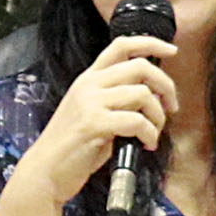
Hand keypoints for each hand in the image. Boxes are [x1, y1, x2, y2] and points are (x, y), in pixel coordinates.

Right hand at [15, 30, 177, 205]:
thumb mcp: (92, 113)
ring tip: (153, 134)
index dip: (150, 43)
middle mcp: (89, 85)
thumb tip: (152, 97)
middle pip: (140, 67)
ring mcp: (90, 103)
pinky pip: (137, 121)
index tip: (171, 50)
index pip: (121, 45)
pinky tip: (146, 145)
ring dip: (158, 116)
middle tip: (171, 107)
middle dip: (165, 86)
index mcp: (89, 79)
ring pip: (142, 94)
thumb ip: (116, 99)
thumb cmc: (72, 148)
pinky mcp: (93, 124)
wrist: (44, 172)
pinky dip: (149, 134)